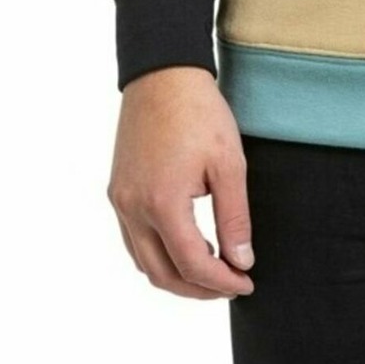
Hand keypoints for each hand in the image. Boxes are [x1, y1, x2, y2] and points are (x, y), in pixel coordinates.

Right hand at [106, 66, 255, 299]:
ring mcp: (120, 200)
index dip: (222, 283)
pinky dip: (157, 255)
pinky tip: (184, 246)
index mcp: (162, 203)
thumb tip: (242, 262)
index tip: (246, 283)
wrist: (163, 74)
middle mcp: (133, 208)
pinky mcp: (117, 190)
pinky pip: (133, 240)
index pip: (192, 265)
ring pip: (143, 262)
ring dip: (175, 275)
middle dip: (198, 289)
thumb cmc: (199, 113)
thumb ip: (234, 218)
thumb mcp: (229, 164)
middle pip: (162, 274)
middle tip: (231, 285)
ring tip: (211, 271)